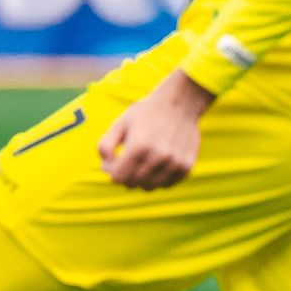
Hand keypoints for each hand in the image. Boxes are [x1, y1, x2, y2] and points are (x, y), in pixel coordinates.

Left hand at [96, 70, 210, 189]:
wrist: (181, 103)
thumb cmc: (146, 113)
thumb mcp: (120, 123)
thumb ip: (104, 146)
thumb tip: (106, 169)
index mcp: (138, 145)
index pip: (117, 178)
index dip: (112, 171)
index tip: (115, 160)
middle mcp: (158, 156)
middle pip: (132, 184)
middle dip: (126, 175)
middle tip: (128, 161)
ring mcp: (174, 163)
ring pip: (149, 187)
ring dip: (142, 179)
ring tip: (143, 162)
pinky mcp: (186, 166)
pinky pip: (166, 184)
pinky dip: (158, 178)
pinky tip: (158, 163)